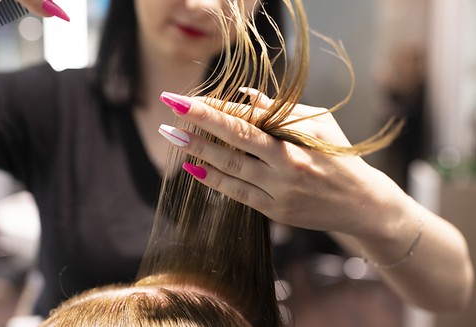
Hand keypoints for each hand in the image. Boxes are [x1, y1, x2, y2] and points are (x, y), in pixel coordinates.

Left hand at [159, 90, 401, 237]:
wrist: (362, 204)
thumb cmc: (339, 155)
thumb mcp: (318, 124)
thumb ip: (280, 110)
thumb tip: (244, 96)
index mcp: (299, 140)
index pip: (250, 119)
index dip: (217, 108)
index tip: (188, 99)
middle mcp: (287, 165)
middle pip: (236, 140)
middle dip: (201, 123)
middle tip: (170, 109)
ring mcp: (280, 192)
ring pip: (232, 169)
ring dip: (200, 151)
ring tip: (173, 137)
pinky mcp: (276, 212)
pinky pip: (239, 194)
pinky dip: (215, 181)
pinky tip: (192, 168)